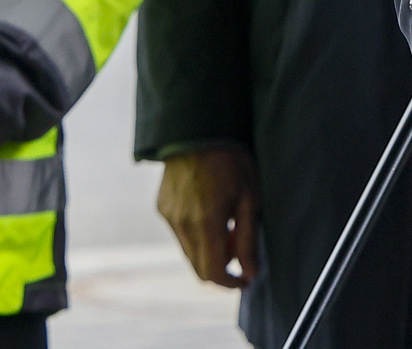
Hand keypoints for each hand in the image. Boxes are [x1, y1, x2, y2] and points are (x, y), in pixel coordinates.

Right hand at [158, 148, 260, 288]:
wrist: (197, 129)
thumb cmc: (230, 160)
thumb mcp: (249, 197)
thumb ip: (247, 239)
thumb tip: (250, 272)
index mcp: (205, 223)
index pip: (212, 273)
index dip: (230, 283)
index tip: (245, 278)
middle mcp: (181, 224)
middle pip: (198, 268)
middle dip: (221, 267)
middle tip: (240, 248)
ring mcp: (168, 216)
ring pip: (188, 252)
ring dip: (208, 251)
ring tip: (227, 225)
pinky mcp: (162, 208)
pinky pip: (179, 233)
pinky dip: (196, 235)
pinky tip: (210, 211)